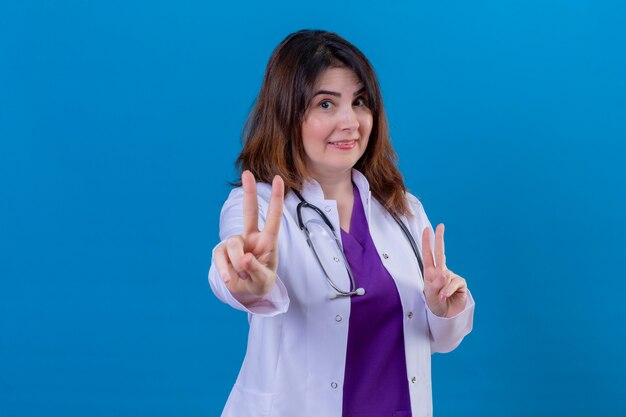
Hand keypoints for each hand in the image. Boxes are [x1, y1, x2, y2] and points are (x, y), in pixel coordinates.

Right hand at [213, 171, 284, 301]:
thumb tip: (244, 258)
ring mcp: (236, 242)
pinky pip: (220, 257)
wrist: (247, 291)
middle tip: (248, 173)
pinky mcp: (222, 251)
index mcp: (267, 241)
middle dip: (249, 192)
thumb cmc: (261, 282)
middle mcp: (251, 237)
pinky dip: (224, 271)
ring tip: (242, 276)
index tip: (278, 179)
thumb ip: (256, 270)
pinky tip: (230, 279)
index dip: (276, 198)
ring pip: (233, 245)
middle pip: (250, 211)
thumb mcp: (263, 281)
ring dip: (237, 265)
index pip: (274, 218)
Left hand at [422, 224, 467, 317]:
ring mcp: (451, 276)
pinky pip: (454, 283)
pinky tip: (445, 297)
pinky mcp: (460, 283)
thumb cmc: (435, 303)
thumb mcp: (430, 294)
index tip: (427, 229)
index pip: (428, 254)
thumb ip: (436, 284)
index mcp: (430, 272)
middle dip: (439, 239)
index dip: (427, 242)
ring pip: (447, 276)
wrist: (445, 314)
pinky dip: (448, 291)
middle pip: (440, 253)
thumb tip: (444, 273)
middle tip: (440, 226)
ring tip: (440, 297)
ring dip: (442, 288)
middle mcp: (440, 271)